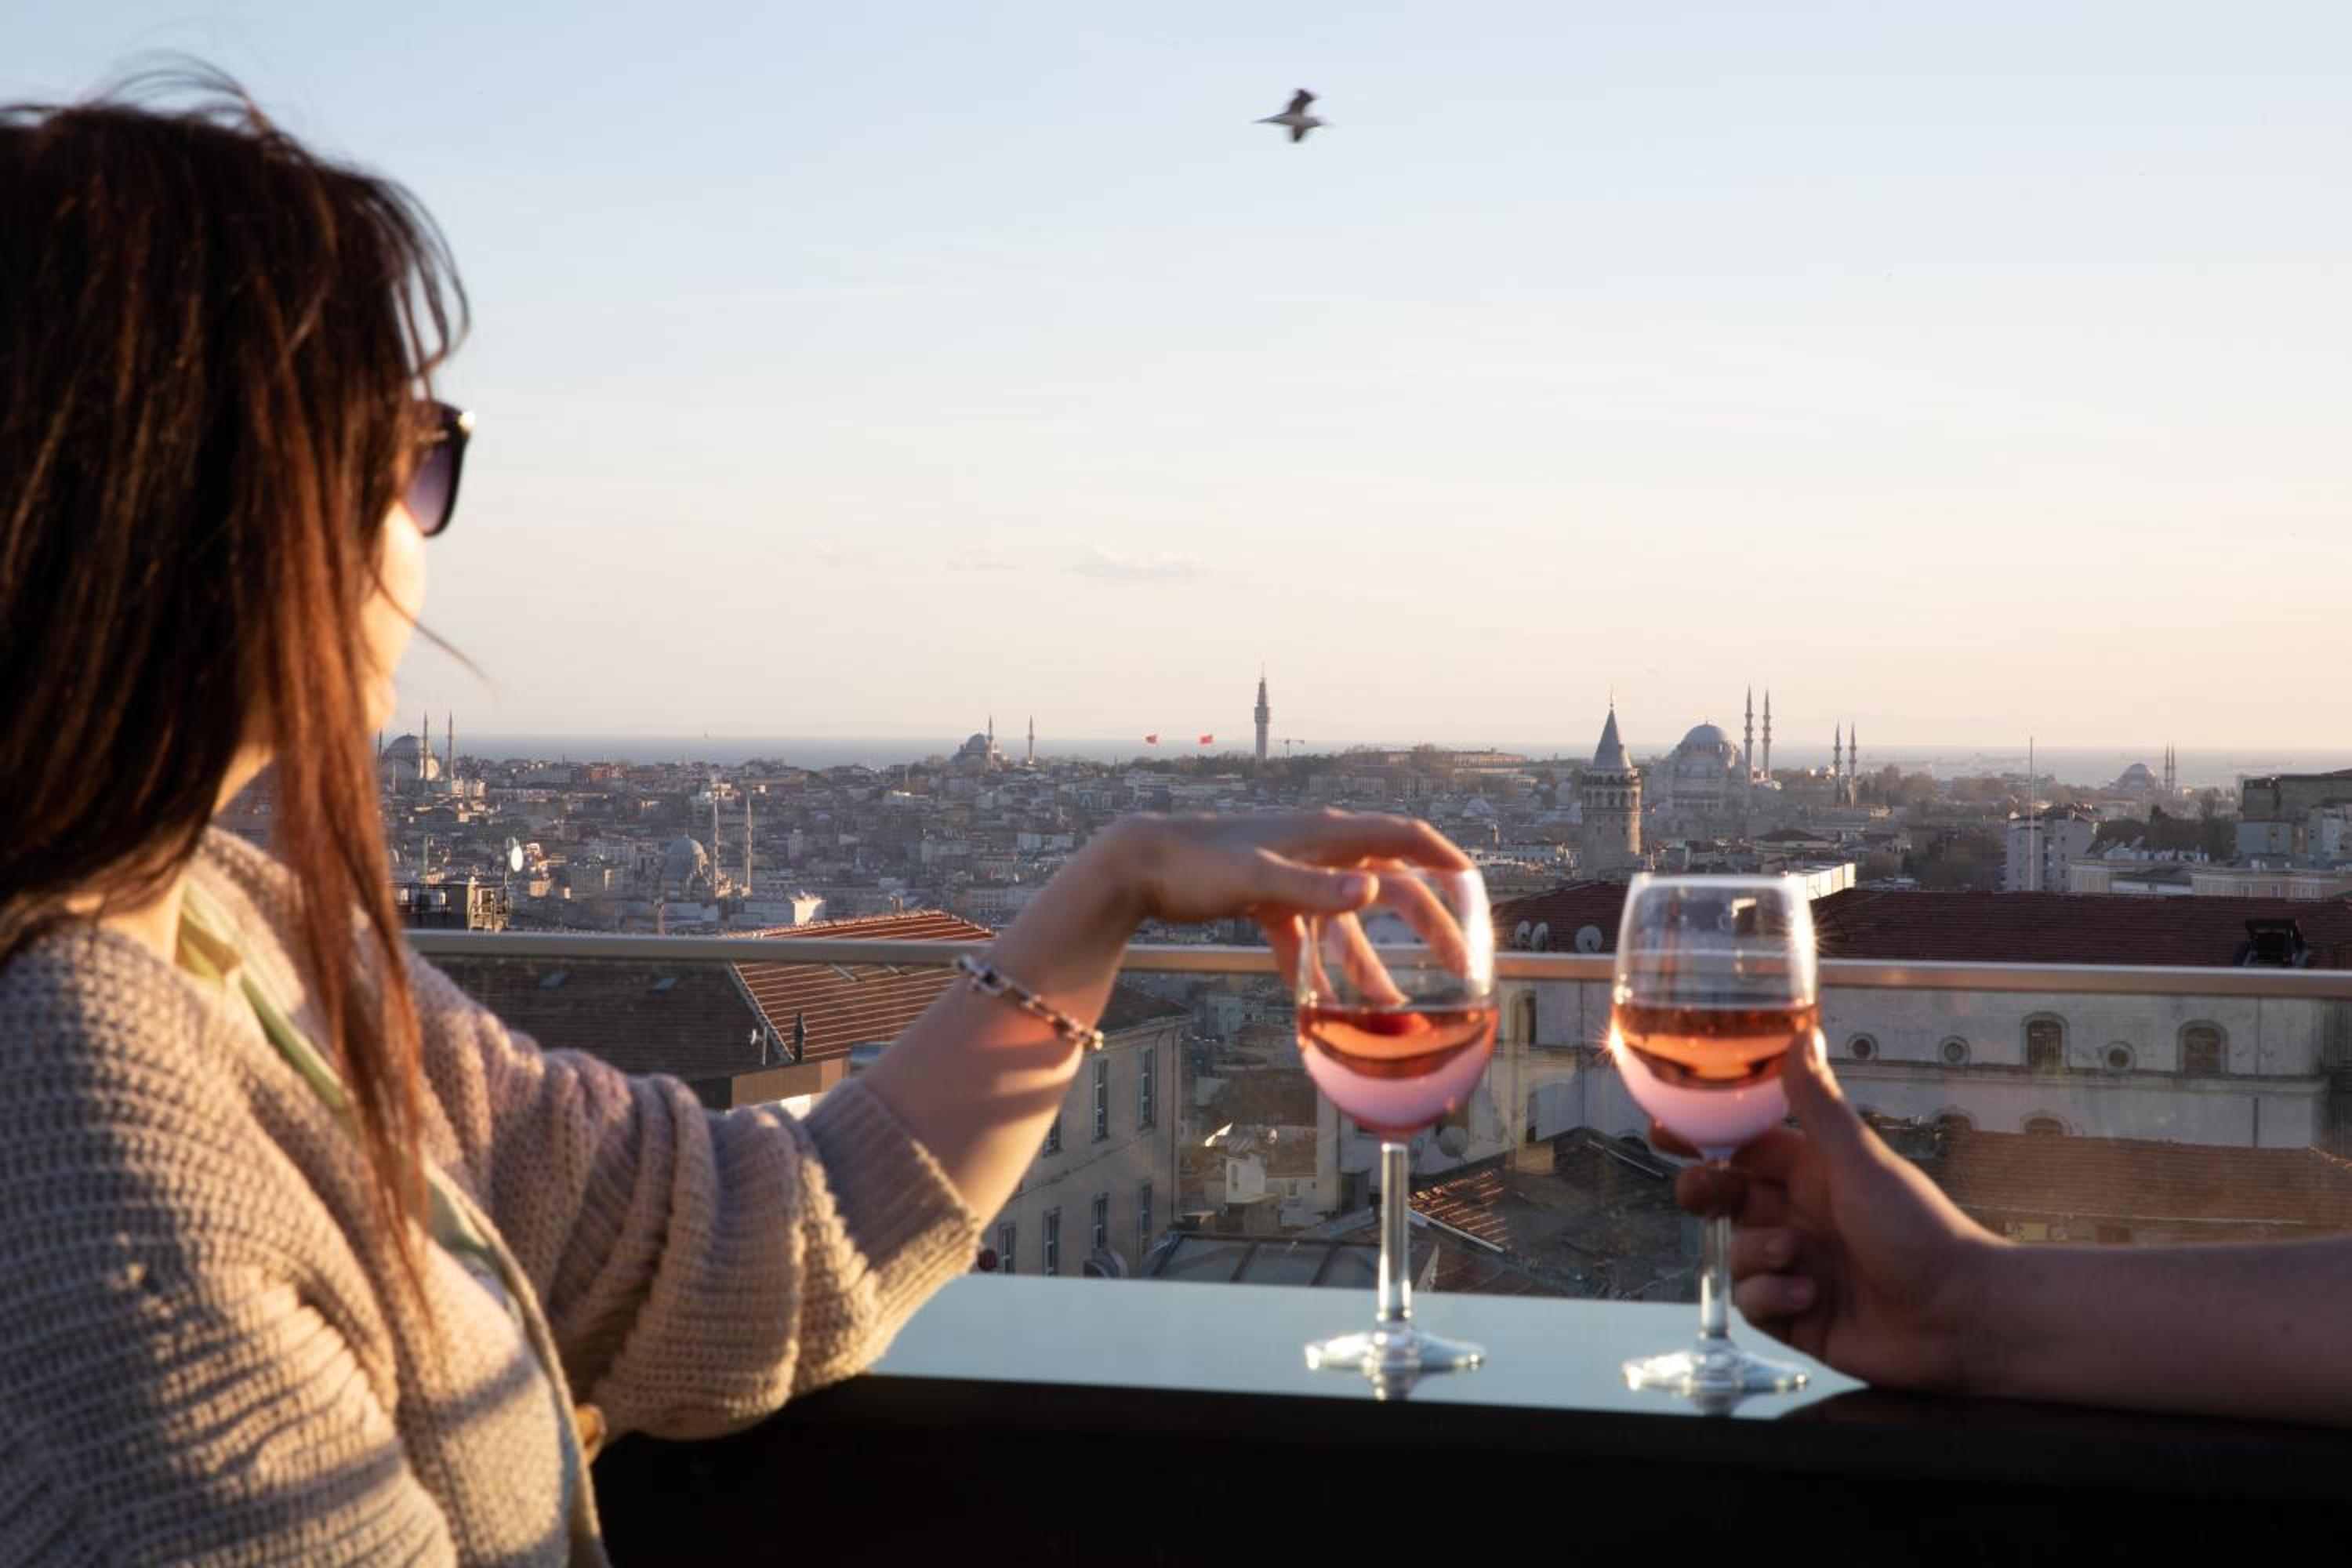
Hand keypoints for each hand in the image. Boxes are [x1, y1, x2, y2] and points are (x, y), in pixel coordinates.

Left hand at [1093, 809, 1471, 973]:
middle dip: (1425, 926)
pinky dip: (1317, 970)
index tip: (1478, 887)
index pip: (1403, 837)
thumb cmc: (1197, 861)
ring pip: (1346, 924)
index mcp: (1326, 835)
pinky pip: (1306, 938)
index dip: (1445, 859)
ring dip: (1370, 965)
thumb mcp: (1258, 878)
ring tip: (1394, 1009)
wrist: (1138, 864)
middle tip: (1457, 966)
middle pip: (1388, 888)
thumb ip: (1316, 889)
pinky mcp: (1267, 900)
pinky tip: (1322, 1007)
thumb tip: (1374, 894)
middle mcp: (1317, 851)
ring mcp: (1292, 876)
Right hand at [1664, 1034, 2008, 1394]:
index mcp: (1813, 1173)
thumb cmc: (1922, 1230)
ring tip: (1798, 1258)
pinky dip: (1773, 1298)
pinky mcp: (1797, 1316)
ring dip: (1756, 1254)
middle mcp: (1801, 1216)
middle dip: (1704, 1193)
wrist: (1960, 1317)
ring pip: (1735, 1252)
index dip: (1702, 1136)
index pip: (1742, 1145)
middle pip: (1724, 1198)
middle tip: (1704, 1194)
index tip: (1665, 1128)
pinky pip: (1753, 1302)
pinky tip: (1810, 1297)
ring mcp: (1797, 1266)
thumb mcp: (1861, 1162)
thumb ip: (1819, 1104)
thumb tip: (1800, 1034)